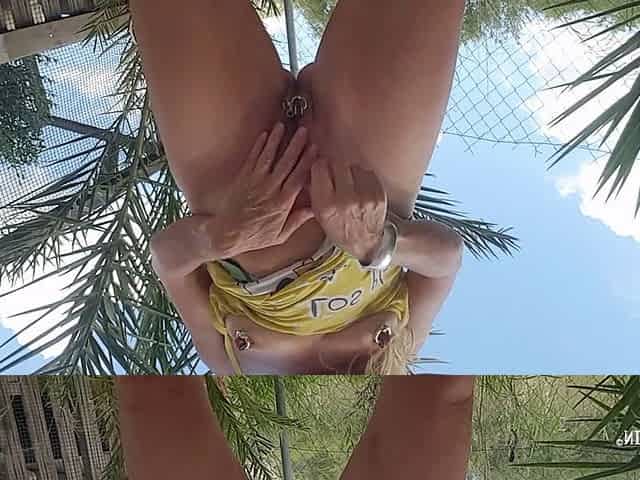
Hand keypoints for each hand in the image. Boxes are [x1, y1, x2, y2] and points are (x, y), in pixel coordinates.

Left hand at [215, 123, 317, 257]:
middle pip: (285, 163)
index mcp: (283, 203)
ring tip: (282, 126)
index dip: (307, 162)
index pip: (298, 177)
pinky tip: (264, 135)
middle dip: (295, 145)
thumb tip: (315, 210)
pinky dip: (258, 146)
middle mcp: (270, 189)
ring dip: (276, 141)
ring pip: (268, 157)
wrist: (227, 233)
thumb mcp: (281, 235)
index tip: (315, 149)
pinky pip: (252, 159)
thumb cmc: (255, 236)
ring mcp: (255, 182)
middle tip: (303, 131)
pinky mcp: (243, 178)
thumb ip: (298, 220)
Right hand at [310, 157, 386, 262]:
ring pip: (354, 167)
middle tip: (334, 175)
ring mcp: (365, 196)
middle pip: (338, 164)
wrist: (366, 243)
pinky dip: (363, 177)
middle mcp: (346, 199)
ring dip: (350, 172)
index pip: (320, 168)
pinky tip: (360, 188)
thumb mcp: (319, 214)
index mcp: (327, 205)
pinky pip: (368, 173)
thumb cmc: (339, 229)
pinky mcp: (379, 194)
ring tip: (349, 184)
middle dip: (334, 167)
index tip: (320, 169)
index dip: (319, 167)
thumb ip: (314, 190)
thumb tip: (312, 168)